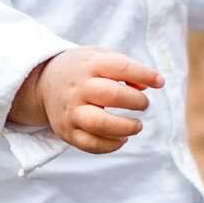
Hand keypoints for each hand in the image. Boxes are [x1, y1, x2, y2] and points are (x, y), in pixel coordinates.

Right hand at [30, 48, 164, 153]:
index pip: (120, 67)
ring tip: (137, 126)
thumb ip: (125, 68)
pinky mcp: (66, 131)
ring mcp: (71, 111)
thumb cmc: (82, 69)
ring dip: (125, 127)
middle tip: (144, 104)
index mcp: (89, 65)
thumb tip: (146, 86)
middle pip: (111, 95)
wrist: (44, 82)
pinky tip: (122, 139)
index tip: (160, 82)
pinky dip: (111, 145)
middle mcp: (78, 88)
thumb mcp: (100, 57)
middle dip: (135, 102)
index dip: (144, 74)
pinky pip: (90, 144)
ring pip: (99, 123)